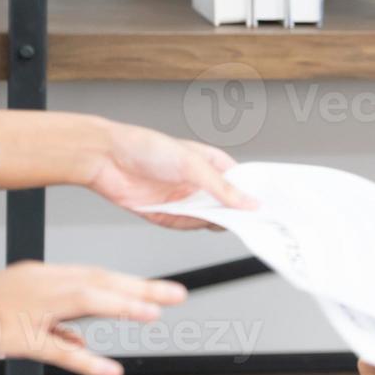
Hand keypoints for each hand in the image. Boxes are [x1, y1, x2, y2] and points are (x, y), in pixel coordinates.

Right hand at [0, 260, 187, 374]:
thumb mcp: (18, 308)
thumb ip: (55, 324)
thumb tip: (82, 340)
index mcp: (44, 276)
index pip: (97, 276)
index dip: (131, 283)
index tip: (161, 288)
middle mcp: (42, 285)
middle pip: (100, 283)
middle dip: (141, 288)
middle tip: (178, 294)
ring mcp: (30, 308)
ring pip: (85, 303)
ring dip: (122, 306)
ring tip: (155, 314)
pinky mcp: (16, 335)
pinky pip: (56, 349)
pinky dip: (86, 358)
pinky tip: (111, 369)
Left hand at [79, 119, 258, 229]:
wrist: (105, 159)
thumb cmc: (145, 147)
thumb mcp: (193, 165)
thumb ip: (223, 188)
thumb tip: (249, 202)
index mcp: (212, 164)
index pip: (242, 184)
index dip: (255, 196)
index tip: (269, 208)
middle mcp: (199, 184)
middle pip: (228, 205)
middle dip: (239, 214)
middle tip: (255, 222)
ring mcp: (184, 200)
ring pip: (210, 219)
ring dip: (216, 222)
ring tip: (229, 223)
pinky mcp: (168, 215)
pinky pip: (188, 227)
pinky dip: (194, 227)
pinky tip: (200, 224)